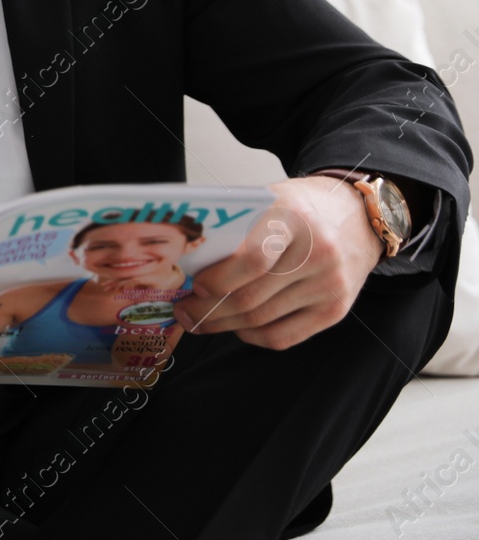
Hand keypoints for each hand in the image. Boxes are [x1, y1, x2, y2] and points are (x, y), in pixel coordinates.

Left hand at [172, 176, 383, 348]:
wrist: (356, 217)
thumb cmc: (299, 209)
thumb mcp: (267, 201)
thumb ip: (233, 227)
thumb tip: (187, 262)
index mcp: (292, 217)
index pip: (251, 259)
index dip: (217, 279)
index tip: (193, 285)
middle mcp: (316, 252)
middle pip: (250, 297)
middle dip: (207, 310)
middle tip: (184, 310)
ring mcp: (328, 284)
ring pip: (261, 320)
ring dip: (222, 325)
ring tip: (199, 320)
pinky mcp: (335, 310)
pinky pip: (283, 337)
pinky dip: (251, 336)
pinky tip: (235, 326)